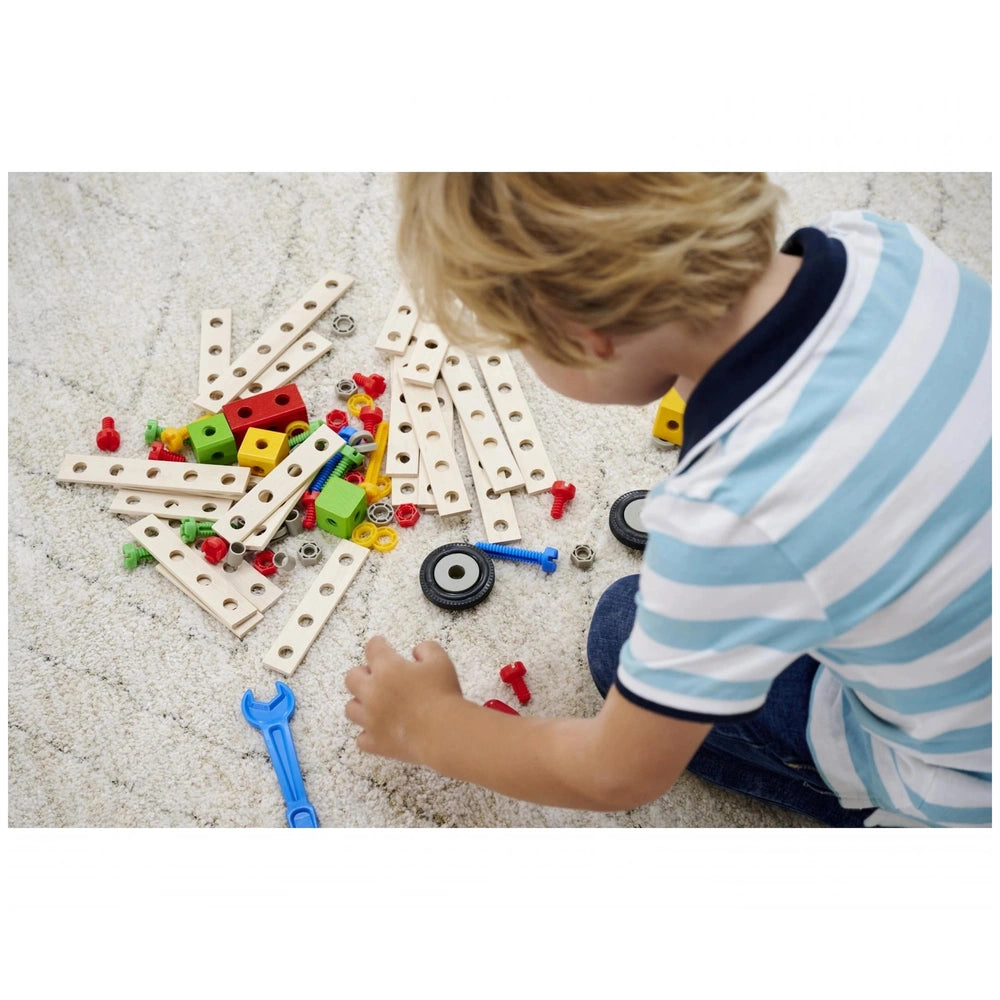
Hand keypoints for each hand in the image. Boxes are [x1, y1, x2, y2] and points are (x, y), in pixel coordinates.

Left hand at [344, 635, 463, 763]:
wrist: (442, 732)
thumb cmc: (442, 694)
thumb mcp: (440, 661)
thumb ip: (427, 649)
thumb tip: (416, 652)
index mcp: (387, 668)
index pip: (373, 648)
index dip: (377, 644)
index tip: (380, 644)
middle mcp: (372, 692)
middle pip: (351, 678)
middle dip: (361, 674)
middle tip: (376, 676)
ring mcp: (370, 719)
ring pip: (351, 708)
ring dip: (360, 703)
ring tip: (374, 703)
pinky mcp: (376, 742)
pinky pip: (362, 739)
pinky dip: (369, 734)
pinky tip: (379, 730)